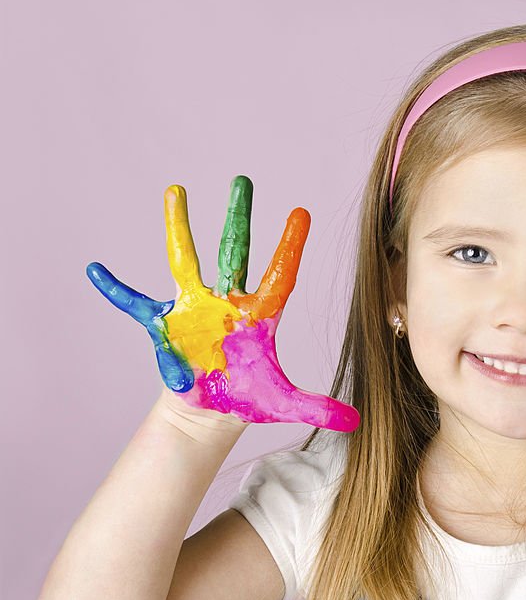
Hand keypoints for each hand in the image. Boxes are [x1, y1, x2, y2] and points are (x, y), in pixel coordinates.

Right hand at [86, 176, 359, 430]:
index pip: (279, 274)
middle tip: (244, 179)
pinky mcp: (165, 326)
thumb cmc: (246, 399)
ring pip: (185, 259)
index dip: (289, 245)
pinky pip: (134, 303)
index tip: (301, 211)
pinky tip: (95, 270)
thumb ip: (317, 406)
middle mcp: (226, 303)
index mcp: (259, 315)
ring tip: (176, 190)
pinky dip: (115, 289)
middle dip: (239, 216)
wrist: (210, 413)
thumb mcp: (283, 403)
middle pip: (233, 251)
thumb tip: (356, 420)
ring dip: (180, 227)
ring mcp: (194, 309)